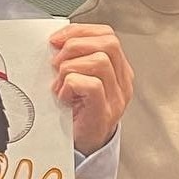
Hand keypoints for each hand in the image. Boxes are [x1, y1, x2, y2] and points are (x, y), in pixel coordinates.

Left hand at [50, 23, 132, 155]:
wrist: (83, 147)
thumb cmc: (78, 113)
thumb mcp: (79, 79)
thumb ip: (75, 59)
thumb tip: (56, 41)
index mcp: (118, 70)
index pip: (107, 34)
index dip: (80, 31)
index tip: (57, 40)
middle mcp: (122, 82)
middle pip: (108, 43)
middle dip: (75, 45)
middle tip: (57, 62)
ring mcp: (116, 97)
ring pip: (100, 61)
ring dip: (70, 67)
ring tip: (60, 83)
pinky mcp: (104, 112)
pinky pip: (91, 85)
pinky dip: (71, 85)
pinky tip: (63, 96)